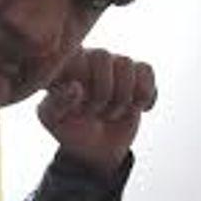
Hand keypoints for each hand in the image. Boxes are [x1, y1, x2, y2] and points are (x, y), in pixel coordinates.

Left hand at [37, 48, 156, 176]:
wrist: (95, 148)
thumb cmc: (69, 129)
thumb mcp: (54, 120)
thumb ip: (58, 103)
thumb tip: (76, 87)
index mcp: (66, 65)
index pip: (74, 52)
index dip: (80, 78)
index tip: (80, 102)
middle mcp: (90, 59)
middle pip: (103, 56)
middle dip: (102, 91)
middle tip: (95, 113)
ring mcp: (114, 67)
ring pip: (127, 64)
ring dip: (122, 97)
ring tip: (112, 114)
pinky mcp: (137, 77)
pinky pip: (146, 72)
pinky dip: (144, 95)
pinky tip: (134, 110)